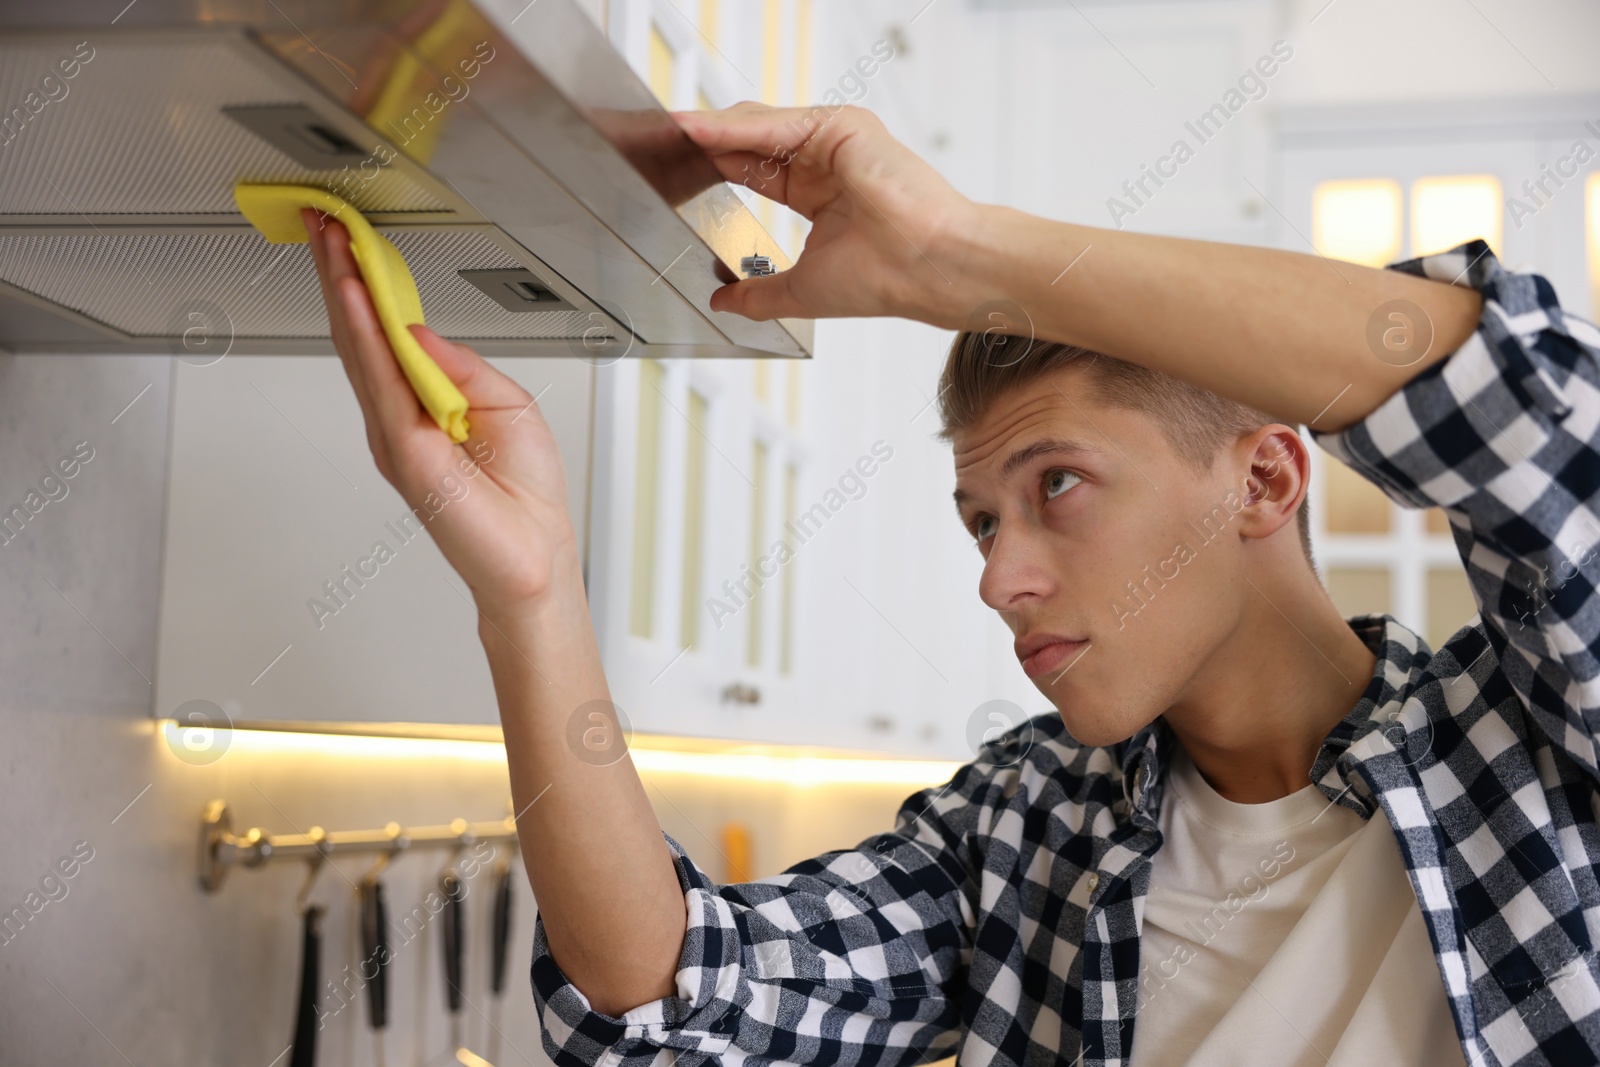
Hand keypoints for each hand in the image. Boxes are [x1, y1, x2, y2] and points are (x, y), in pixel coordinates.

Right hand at [301, 208, 578, 618]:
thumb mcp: (507, 407)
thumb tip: (415, 330)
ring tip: (330, 243)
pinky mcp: (404, 450)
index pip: (385, 335)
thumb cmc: (525, 498)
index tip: (349, 240)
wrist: (533, 560)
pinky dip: (364, 334)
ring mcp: (395, 434)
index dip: (366, 285)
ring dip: (343, 292)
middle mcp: (400, 418)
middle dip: (340, 275)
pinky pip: (380, 380)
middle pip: (360, 334)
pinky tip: (354, 298)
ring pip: (361, 349)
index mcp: (425, 405)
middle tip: (322, 223)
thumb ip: (459, 366)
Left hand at [672, 103, 977, 324]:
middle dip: (703, 144)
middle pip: (750, 141)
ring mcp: (836, 139)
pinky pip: (776, 126)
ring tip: (668, 134)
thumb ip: (758, 292)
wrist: (929, 270)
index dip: (710, 168)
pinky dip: (734, 130)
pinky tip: (698, 133)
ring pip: (759, 128)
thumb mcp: (802, 288)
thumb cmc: (887, 279)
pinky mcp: (844, 126)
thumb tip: (723, 302)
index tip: (671, 172)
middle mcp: (828, 160)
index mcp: (820, 191)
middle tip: (656, 146)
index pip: (752, 170)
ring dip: (710, 131)